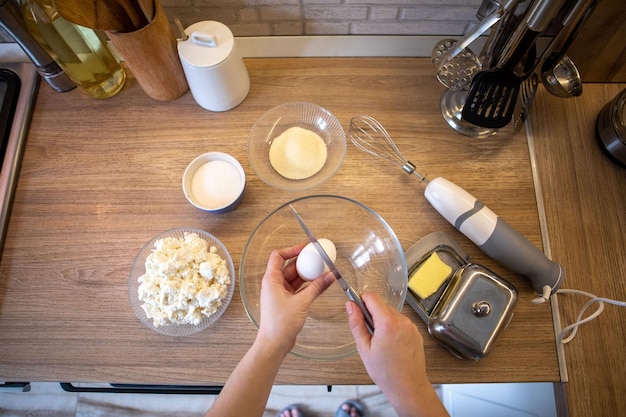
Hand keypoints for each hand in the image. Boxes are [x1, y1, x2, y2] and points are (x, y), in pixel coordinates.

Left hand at [257, 243, 333, 354]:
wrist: (274, 344)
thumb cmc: (279, 324)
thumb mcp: (301, 302)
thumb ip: (317, 287)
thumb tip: (329, 276)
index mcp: (271, 280)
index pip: (278, 256)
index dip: (291, 249)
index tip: (305, 247)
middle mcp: (274, 285)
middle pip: (289, 266)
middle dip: (304, 262)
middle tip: (318, 258)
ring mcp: (280, 293)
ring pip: (295, 278)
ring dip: (308, 275)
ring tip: (323, 270)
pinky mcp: (286, 302)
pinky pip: (298, 288)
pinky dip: (308, 285)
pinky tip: (320, 284)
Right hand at [346, 293, 449, 416]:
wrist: (408, 387)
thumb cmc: (386, 372)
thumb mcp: (364, 348)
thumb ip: (356, 324)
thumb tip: (350, 306)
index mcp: (387, 323)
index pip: (372, 297)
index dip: (362, 300)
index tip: (357, 309)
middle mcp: (402, 321)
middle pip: (382, 305)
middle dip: (372, 314)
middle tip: (368, 334)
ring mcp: (411, 326)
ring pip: (391, 314)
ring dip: (383, 321)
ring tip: (380, 342)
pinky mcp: (416, 332)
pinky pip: (401, 323)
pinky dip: (393, 328)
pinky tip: (391, 345)